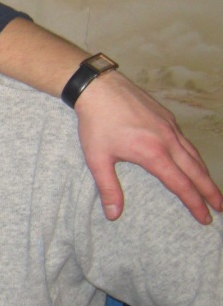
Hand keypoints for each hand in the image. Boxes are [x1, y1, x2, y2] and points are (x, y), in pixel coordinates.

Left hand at [75, 71, 221, 223]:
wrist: (98, 88)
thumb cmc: (95, 123)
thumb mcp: (97, 158)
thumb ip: (108, 188)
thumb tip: (113, 215)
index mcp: (153, 153)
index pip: (181, 185)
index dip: (194, 203)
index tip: (205, 218)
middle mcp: (168, 140)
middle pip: (196, 171)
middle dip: (210, 191)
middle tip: (220, 207)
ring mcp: (169, 126)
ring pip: (194, 154)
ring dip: (204, 173)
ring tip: (211, 188)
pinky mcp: (166, 116)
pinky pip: (186, 140)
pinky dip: (194, 155)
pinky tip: (192, 160)